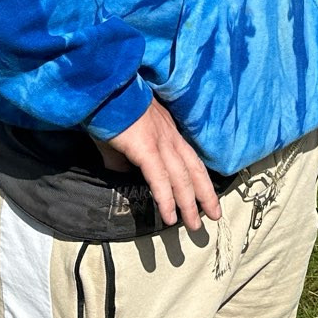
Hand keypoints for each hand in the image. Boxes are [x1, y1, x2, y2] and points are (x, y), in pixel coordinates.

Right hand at [95, 98, 221, 230]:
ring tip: (195, 226)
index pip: (191, 159)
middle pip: (194, 170)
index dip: (201, 178)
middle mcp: (171, 137)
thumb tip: (125, 176)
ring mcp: (161, 142)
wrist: (104, 91)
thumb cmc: (111, 112)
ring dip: (188, 204)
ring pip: (181, 178)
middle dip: (205, 195)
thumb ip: (127, 160)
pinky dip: (166, 199)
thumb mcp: (124, 140)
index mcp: (169, 132)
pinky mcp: (146, 148)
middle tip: (214, 216)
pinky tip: (170, 217)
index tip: (207, 196)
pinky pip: (159, 178)